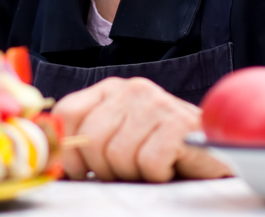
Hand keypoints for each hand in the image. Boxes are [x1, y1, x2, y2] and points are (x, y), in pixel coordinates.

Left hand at [52, 76, 232, 182]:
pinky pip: (148, 162)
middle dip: (104, 169)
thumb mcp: (117, 139)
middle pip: (90, 140)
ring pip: (117, 154)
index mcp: (111, 90)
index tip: (81, 171)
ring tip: (151, 168)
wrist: (214, 157)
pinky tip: (170, 167)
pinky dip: (157, 176)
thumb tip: (50, 152)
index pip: (67, 113)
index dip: (68, 151)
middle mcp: (133, 88)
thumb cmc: (161, 153)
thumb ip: (86, 138)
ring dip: (133, 174)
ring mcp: (157, 102)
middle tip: (128, 172)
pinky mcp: (179, 123)